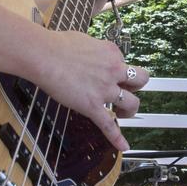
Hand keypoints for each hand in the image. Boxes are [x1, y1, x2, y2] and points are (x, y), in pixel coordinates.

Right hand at [36, 30, 150, 150]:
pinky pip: (109, 125)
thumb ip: (94, 50)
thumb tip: (91, 54)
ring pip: (132, 103)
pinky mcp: (92, 106)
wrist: (45, 56)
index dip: (116, 68)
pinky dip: (117, 138)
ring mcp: (105, 90)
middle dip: (135, 87)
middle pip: (141, 80)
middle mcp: (114, 70)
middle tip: (125, 91)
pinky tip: (124, 145)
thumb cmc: (58, 45)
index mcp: (112, 53)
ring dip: (129, 110)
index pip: (123, 63)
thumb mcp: (85, 40)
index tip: (107, 72)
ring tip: (122, 113)